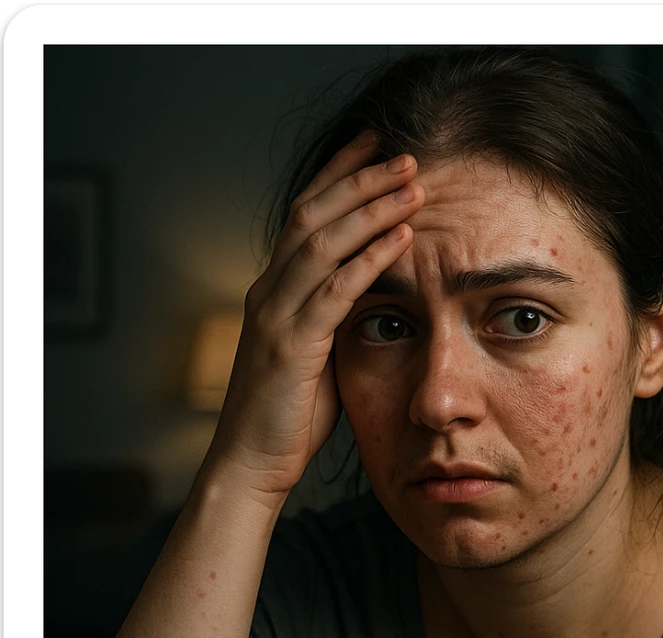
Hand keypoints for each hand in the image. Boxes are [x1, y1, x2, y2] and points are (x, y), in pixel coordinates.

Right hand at [203, 133, 423, 507]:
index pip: (305, 217)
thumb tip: (376, 301)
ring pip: (323, 242)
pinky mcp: (291, 345)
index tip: (376, 150)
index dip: (339, 178)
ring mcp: (276, 316)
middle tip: (402, 152)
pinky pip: (335, 290)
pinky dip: (370, 259)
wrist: (250, 463)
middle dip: (359, 178)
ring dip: (370, 208)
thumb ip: (336, 321)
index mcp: (274, 291)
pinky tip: (401, 237)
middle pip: (313, 214)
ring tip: (412, 183)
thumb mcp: (317, 356)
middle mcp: (269, 292)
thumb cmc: (287, 416)